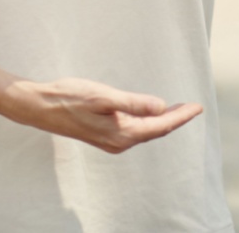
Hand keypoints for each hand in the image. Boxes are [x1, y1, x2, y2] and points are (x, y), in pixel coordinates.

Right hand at [3, 76, 202, 153]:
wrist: (41, 107)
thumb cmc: (70, 98)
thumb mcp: (104, 97)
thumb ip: (134, 103)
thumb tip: (161, 108)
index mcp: (122, 134)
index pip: (160, 126)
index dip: (180, 116)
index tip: (197, 107)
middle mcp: (119, 142)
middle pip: (156, 131)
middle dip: (176, 119)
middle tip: (193, 107)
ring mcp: (111, 140)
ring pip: (145, 131)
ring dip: (162, 121)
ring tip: (178, 110)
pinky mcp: (103, 134)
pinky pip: (134, 130)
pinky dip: (148, 121)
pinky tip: (150, 113)